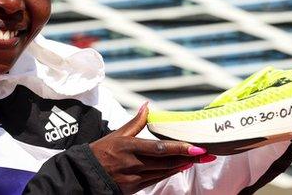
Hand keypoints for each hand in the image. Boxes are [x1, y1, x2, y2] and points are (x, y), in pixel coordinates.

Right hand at [90, 103, 215, 193]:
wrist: (85, 175)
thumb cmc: (101, 152)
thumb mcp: (117, 134)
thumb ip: (136, 121)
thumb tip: (148, 105)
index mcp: (128, 147)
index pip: (160, 149)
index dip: (180, 149)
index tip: (196, 147)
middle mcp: (133, 164)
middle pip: (167, 162)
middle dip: (189, 158)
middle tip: (206, 153)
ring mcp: (135, 178)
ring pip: (164, 172)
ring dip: (183, 166)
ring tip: (198, 159)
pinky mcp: (135, 187)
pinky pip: (157, 179)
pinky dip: (171, 173)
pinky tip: (181, 167)